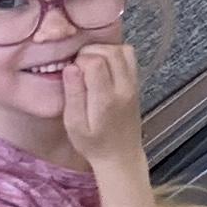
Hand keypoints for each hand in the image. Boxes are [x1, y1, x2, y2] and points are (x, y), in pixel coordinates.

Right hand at [60, 40, 146, 171]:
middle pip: (110, 52)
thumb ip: (73, 95)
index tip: (72, 71)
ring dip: (104, 50)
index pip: (96, 62)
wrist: (121, 156)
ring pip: (123, 50)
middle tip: (79, 66)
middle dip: (90, 52)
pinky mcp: (136, 84)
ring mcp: (134, 85)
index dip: (80, 60)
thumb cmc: (93, 144)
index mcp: (106, 100)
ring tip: (90, 64)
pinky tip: (103, 67)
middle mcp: (124, 88)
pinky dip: (115, 54)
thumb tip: (70, 68)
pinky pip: (129, 57)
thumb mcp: (74, 125)